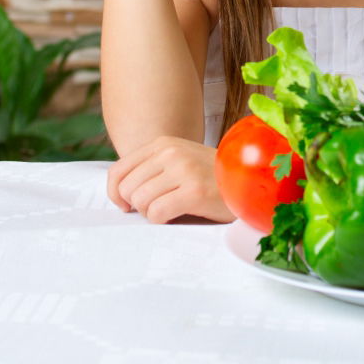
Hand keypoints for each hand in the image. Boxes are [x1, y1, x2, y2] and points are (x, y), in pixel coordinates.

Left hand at [107, 135, 234, 223]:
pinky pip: (157, 213)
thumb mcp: (178, 161)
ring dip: (152, 213)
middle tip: (159, 207)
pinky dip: (163, 221)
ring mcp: (184, 170)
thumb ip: (150, 169)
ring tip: (173, 208)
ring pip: (140, 202)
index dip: (116, 194)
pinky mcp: (194, 191)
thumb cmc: (209, 179)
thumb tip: (118, 193)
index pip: (118, 171)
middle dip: (138, 205)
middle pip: (127, 189)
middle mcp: (172, 152)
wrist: (247, 183)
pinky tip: (180, 214)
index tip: (127, 205)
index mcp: (164, 143)